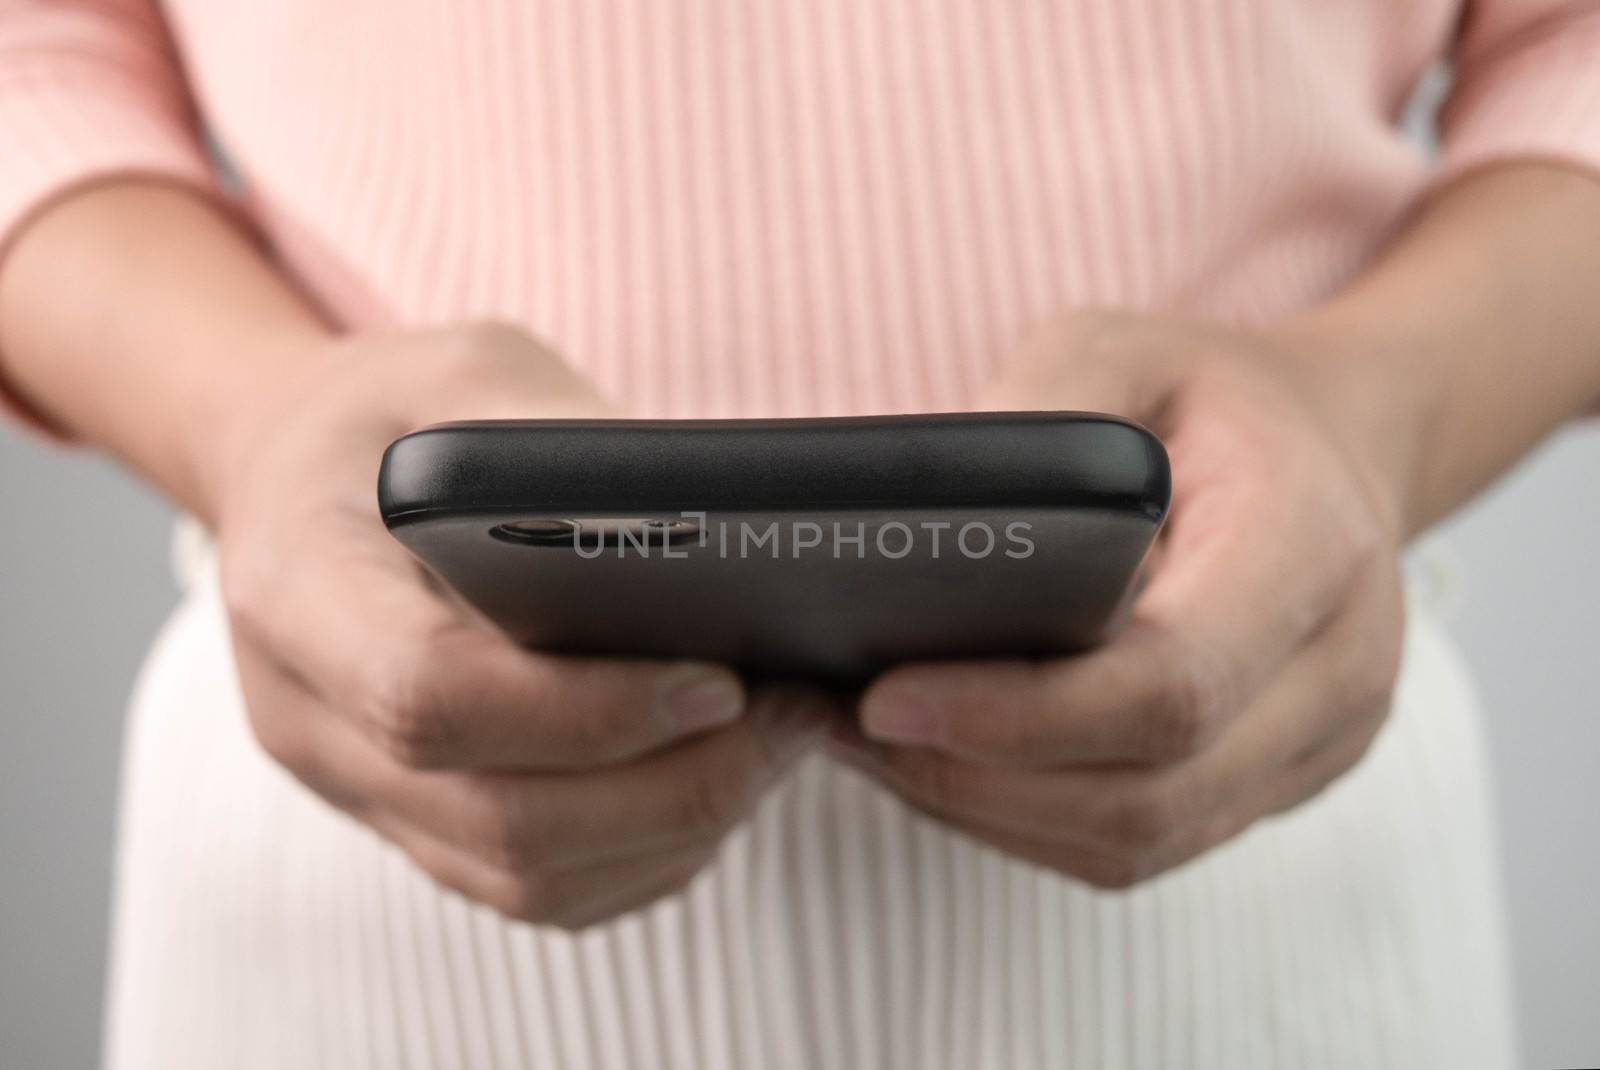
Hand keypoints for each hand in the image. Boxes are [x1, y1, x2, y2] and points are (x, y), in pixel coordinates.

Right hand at [215, 323, 829, 928]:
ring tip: (779, 746)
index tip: (718, 677)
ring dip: (677, 830)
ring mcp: (353, 789)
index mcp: (297, 585)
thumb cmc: (392, 415)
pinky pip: (538, 892)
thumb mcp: (470, 373)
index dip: (586, 710)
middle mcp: (306, 714)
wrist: (297, 477)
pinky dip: (648, 856)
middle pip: (500, 816)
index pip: (427, 694)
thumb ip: (564, 447)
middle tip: (790, 717)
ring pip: (529, 877)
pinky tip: (720, 782)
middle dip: (673, 787)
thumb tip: (711, 539)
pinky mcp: (412, 826)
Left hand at [832, 311, 1406, 887]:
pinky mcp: (1275, 784)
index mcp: (1309, 548)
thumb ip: (1034, 419)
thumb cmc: (1213, 396)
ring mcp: (1316, 746)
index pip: (1169, 685)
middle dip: (975, 778)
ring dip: (988, 810)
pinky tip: (945, 763)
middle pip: (1143, 795)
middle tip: (847, 725)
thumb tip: (912, 526)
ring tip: (872, 746)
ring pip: (1135, 841)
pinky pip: (1141, 843)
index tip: (886, 697)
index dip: (1018, 716)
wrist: (1333, 445)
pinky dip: (1028, 820)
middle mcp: (1336, 670)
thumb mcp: (1118, 352)